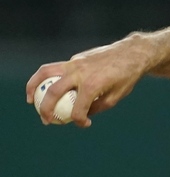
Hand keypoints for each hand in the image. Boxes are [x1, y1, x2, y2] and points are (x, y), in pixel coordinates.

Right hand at [26, 35, 152, 127]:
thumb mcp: (116, 96)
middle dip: (45, 109)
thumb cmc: (127, 77)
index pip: (77, 109)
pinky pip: (56, 69)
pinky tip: (46, 88)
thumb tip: (80, 115)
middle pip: (53, 92)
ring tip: (30, 100)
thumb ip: (97, 107)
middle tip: (46, 121)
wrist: (133, 53)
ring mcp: (75, 63)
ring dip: (33, 87)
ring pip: (45, 73)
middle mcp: (80, 73)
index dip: (79, 120)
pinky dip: (47, 79)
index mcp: (93, 85)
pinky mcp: (75, 58)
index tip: (84, 123)